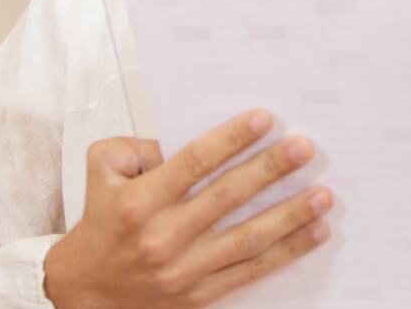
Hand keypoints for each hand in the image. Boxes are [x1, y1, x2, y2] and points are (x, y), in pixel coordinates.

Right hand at [42, 110, 332, 307]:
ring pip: (248, 238)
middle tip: (303, 148)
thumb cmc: (102, 222)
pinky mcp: (201, 293)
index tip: (264, 119)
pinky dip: (287, 252)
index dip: (231, 139)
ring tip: (323, 194)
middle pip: (228, 197)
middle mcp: (164, 236)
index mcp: (141, 201)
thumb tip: (178, 139)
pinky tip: (314, 232)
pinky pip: (251, 270)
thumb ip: (134, 146)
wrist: (87, 290)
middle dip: (270, 169)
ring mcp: (185, 269)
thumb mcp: (102, 171)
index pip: (194, 163)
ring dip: (290, 214)